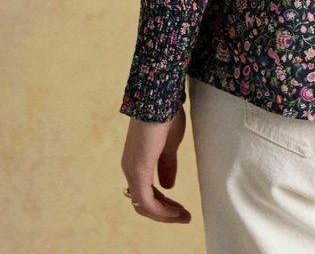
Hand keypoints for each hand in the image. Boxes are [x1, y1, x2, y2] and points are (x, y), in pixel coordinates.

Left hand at [121, 106, 191, 222]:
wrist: (161, 99)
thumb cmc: (166, 115)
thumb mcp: (170, 144)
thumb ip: (167, 165)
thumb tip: (167, 186)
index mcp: (137, 160)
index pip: (146, 191)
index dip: (163, 202)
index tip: (181, 207)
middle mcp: (130, 168)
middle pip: (144, 202)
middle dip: (165, 211)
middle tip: (184, 215)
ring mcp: (132, 170)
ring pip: (144, 205)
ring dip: (165, 214)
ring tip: (184, 216)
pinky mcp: (139, 171)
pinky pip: (147, 202)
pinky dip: (162, 211)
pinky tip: (176, 212)